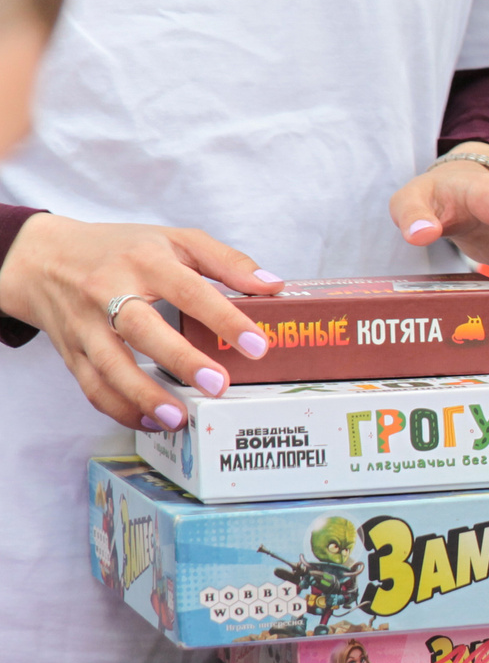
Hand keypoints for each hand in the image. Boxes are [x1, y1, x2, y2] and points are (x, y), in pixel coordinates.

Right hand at [0, 214, 279, 428]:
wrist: (41, 259)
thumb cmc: (120, 249)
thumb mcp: (174, 239)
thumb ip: (225, 260)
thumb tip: (273, 286)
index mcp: (144, 261)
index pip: (188, 289)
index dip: (224, 318)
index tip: (258, 345)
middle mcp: (108, 292)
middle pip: (141, 329)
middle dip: (179, 360)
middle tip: (219, 385)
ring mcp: (85, 325)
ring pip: (109, 365)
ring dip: (143, 396)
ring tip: (181, 419)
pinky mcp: (70, 351)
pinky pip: (91, 386)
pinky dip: (119, 408)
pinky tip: (151, 422)